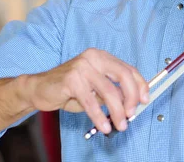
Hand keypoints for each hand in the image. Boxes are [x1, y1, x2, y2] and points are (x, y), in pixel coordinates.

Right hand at [23, 48, 149, 134]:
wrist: (39, 88)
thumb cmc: (69, 89)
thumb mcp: (95, 89)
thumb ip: (113, 92)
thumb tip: (133, 104)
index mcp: (102, 57)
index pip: (128, 69)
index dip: (140, 85)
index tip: (145, 100)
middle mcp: (94, 57)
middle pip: (123, 76)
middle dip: (131, 97)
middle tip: (132, 114)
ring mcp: (82, 67)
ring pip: (109, 91)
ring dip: (117, 111)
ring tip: (121, 125)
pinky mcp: (71, 80)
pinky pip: (91, 102)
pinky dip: (100, 116)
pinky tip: (104, 126)